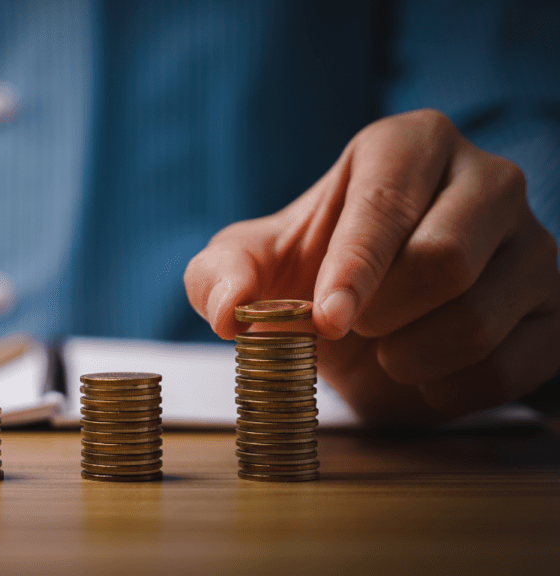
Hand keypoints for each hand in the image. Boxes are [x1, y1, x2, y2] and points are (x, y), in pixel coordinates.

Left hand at [185, 109, 559, 425]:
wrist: (375, 322)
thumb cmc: (312, 273)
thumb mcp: (251, 264)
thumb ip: (219, 275)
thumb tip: (228, 311)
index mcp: (409, 145)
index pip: (387, 201)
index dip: (354, 268)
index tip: (327, 320)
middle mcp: (486, 179)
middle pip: (445, 257)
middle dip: (382, 313)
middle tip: (351, 330)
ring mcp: (534, 244)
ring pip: (480, 316)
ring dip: (411, 356)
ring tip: (385, 350)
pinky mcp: (555, 310)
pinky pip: (512, 365)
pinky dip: (450, 389)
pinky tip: (423, 374)